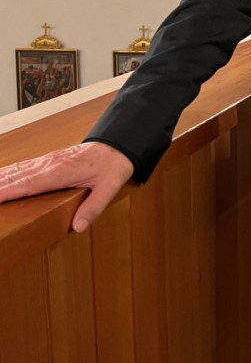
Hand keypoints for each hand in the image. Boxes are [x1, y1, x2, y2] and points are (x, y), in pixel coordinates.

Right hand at [0, 142, 133, 232]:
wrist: (118, 146)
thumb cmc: (113, 166)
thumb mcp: (109, 188)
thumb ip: (93, 208)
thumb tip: (78, 227)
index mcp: (61, 172)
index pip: (27, 184)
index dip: (6, 192)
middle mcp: (49, 165)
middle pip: (15, 177)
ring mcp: (47, 161)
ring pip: (16, 170)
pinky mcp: (48, 160)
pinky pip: (23, 166)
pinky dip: (7, 172)